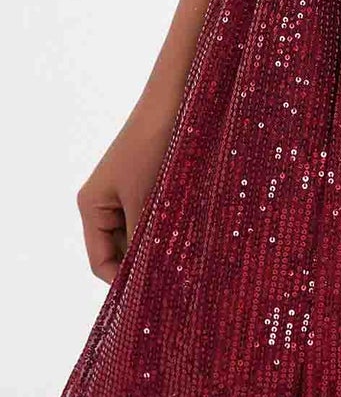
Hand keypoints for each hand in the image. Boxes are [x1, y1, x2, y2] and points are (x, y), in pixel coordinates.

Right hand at [75, 94, 179, 283]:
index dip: (122, 283)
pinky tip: (191, 235)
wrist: (176, 99)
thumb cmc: (155, 146)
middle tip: (176, 281)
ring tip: (186, 259)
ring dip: (160, 245)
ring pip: (141, 235)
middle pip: (120, 251)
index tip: (152, 297)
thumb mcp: (146, 200)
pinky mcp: (150, 183)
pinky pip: (155, 216)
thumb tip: (148, 280)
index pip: (100, 262)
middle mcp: (105, 203)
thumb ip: (143, 241)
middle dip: (145, 264)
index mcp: (92, 207)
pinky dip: (168, 227)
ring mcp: (127, 193)